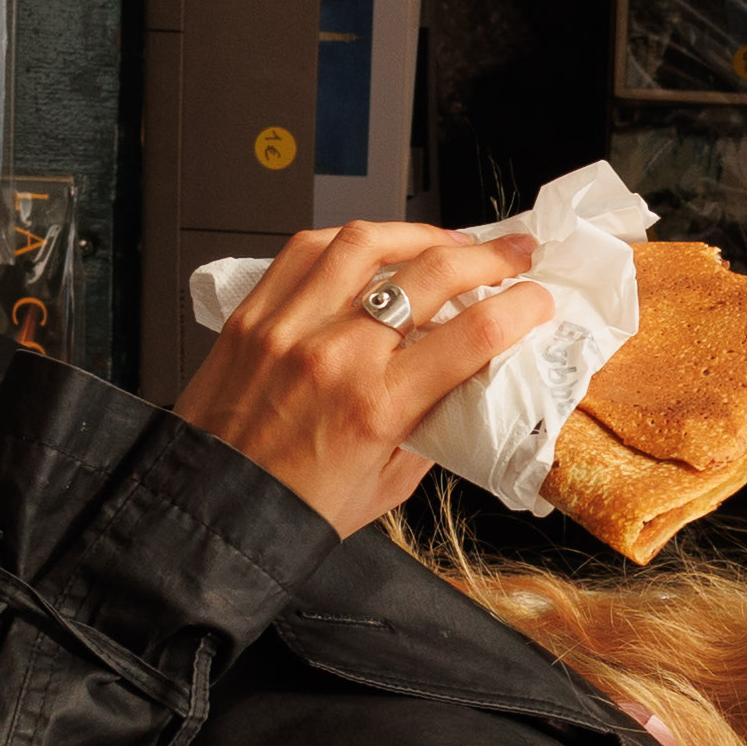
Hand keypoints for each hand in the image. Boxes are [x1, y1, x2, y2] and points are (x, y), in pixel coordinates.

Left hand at [173, 219, 546, 536]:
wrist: (208, 512)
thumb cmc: (290, 509)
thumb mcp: (387, 485)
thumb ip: (430, 428)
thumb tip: (465, 384)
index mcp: (376, 407)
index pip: (474, 334)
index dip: (523, 307)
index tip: (539, 300)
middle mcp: (334, 355)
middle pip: (433, 273)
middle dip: (490, 256)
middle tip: (513, 255)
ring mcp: (289, 326)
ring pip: (368, 242)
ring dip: (421, 233)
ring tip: (446, 242)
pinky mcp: (254, 315)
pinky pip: (306, 249)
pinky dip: (350, 240)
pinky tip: (373, 248)